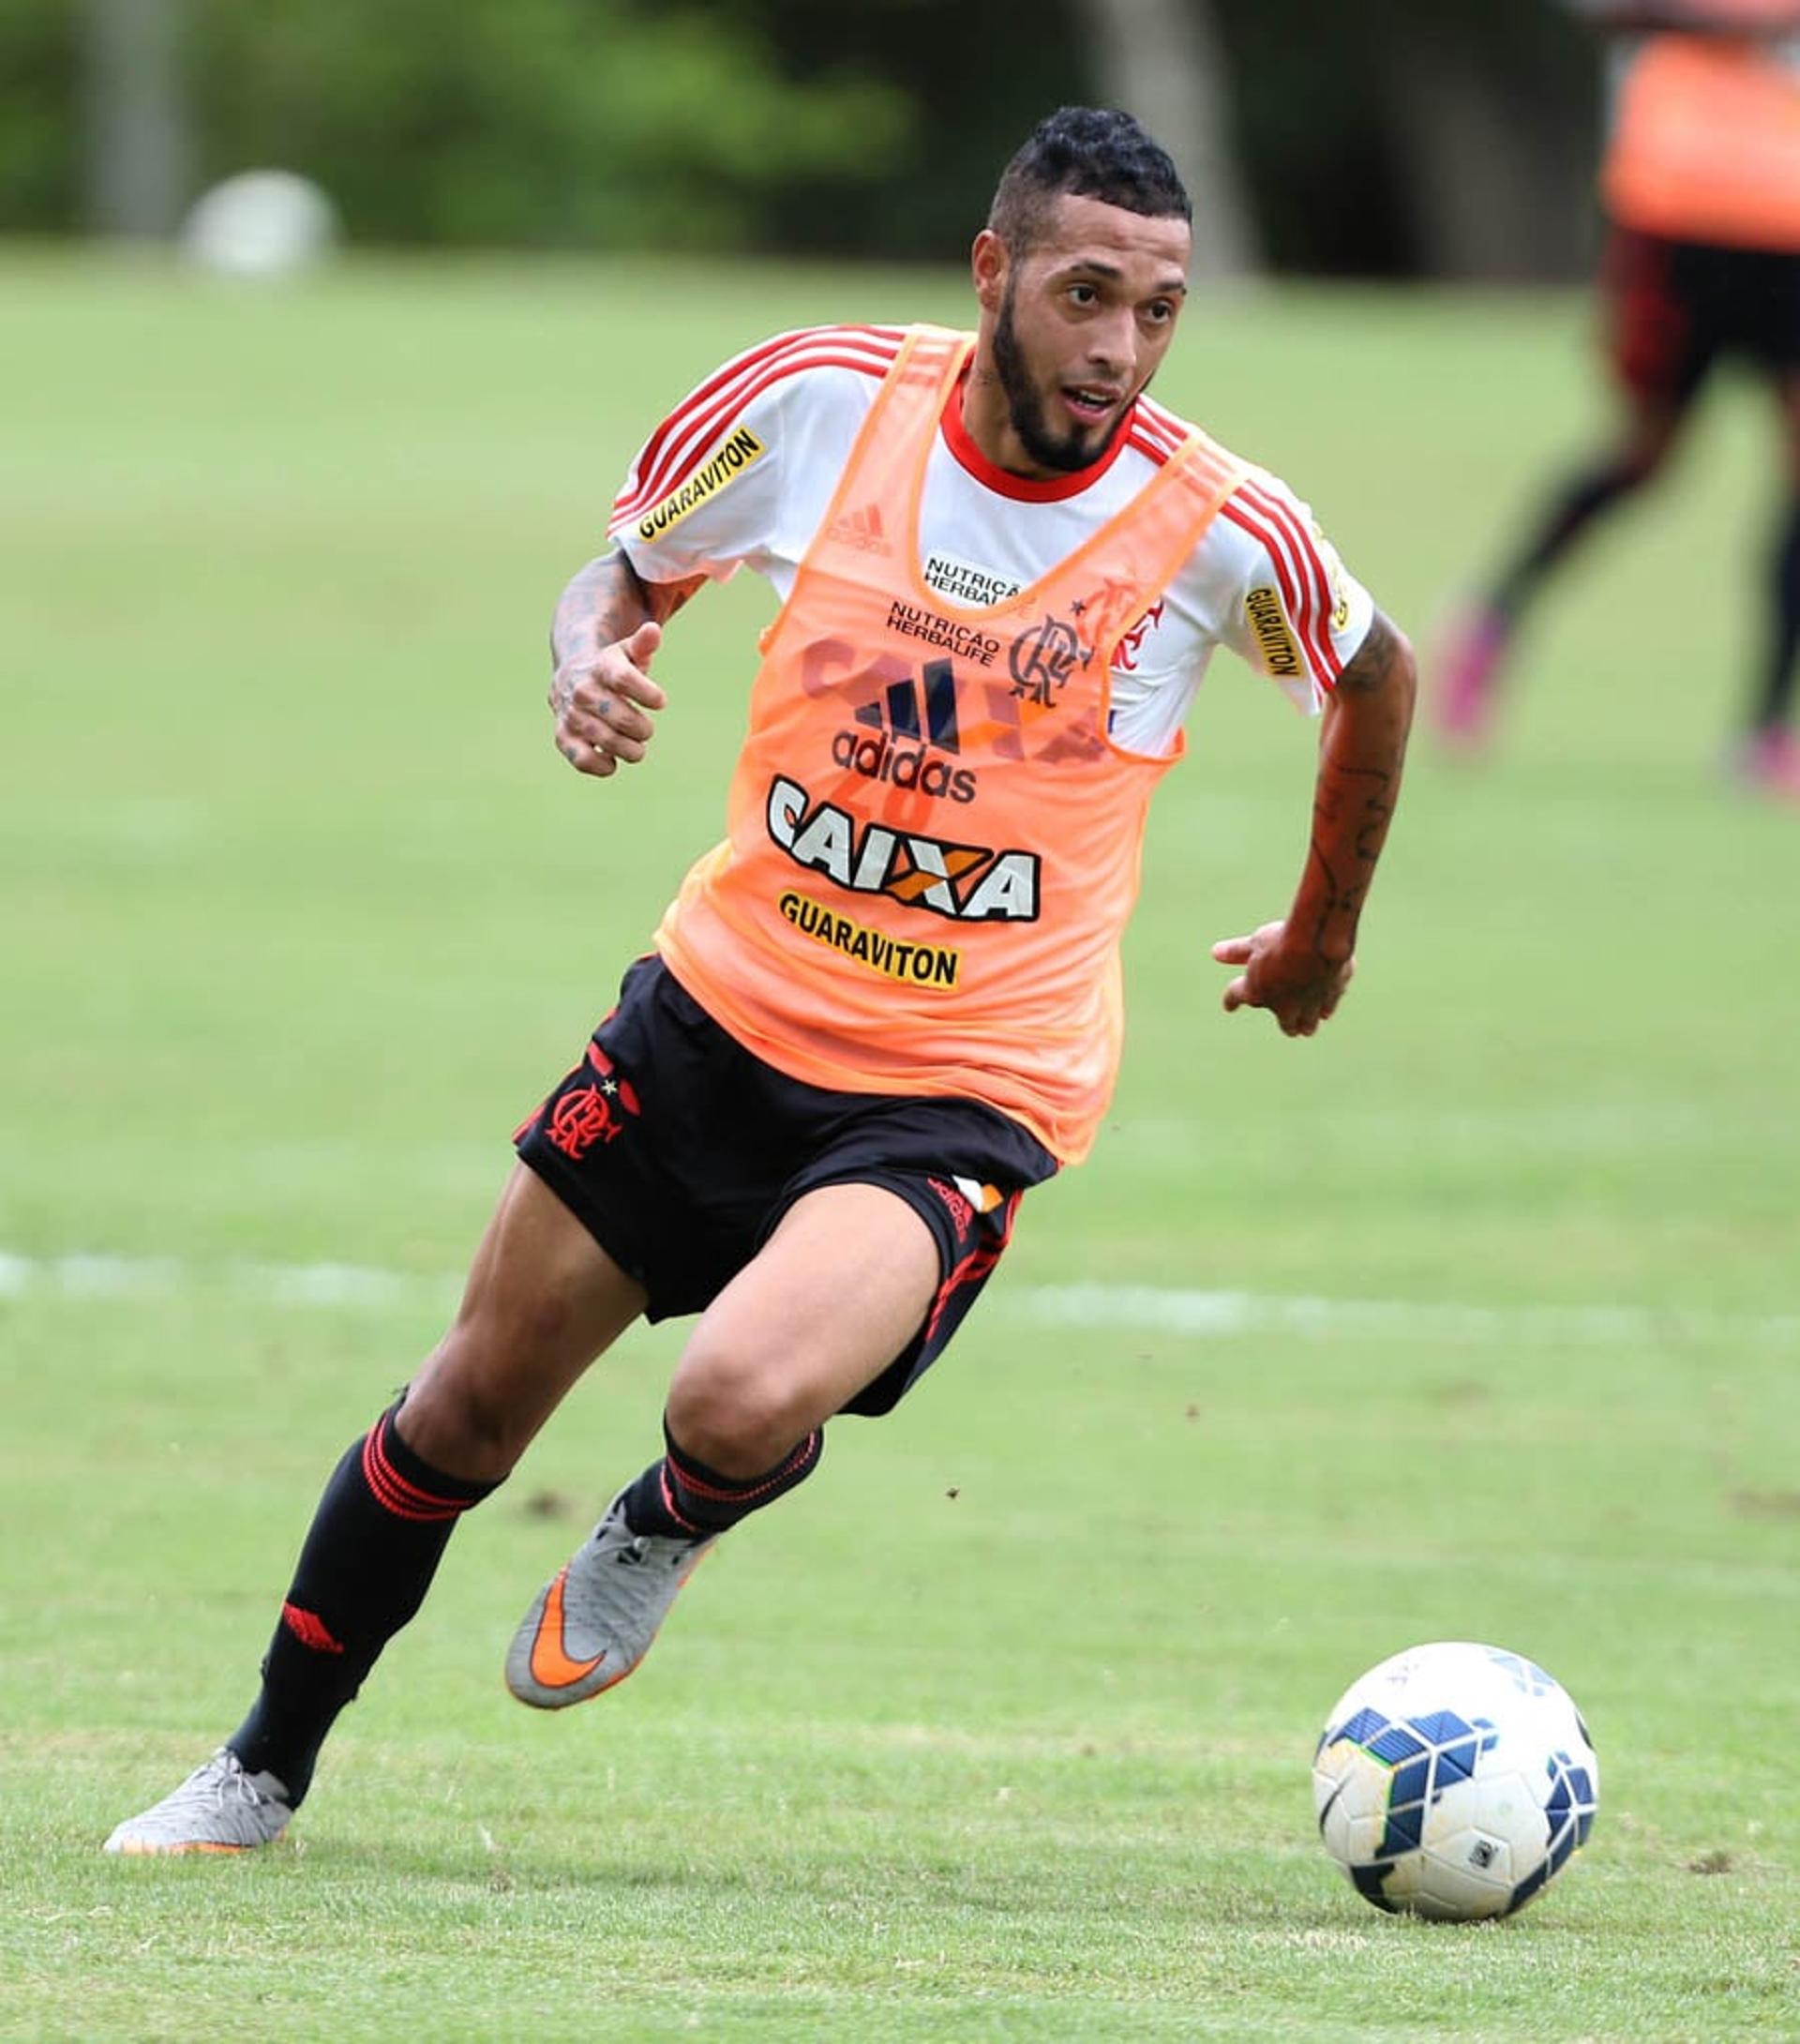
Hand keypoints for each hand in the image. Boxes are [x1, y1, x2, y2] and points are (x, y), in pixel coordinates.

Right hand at [549, 619, 667, 777]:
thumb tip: (653, 630)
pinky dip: (603, 766)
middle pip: (620, 716)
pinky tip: (613, 761)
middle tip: (646, 730)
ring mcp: (571, 714)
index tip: (660, 702)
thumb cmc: (611, 668)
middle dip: (643, 729)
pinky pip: (583, 759)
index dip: (647, 693)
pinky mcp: (563, 737)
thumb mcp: (628, 652)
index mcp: (601, 667)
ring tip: (636, 748)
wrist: (570, 678)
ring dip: (630, 750)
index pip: (625, 679)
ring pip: (606, 740)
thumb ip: (643, 644)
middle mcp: (583, 690)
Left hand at [1211, 920, 1353, 1037]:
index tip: (1229, 1006)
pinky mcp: (1333, 997)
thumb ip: (1237, 951)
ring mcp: (1309, 1006)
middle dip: (1285, 1023)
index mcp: (1255, 992)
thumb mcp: (1257, 941)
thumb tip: (1215, 953)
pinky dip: (1325, 1005)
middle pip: (1285, 1024)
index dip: (1231, 1000)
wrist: (1319, 941)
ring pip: (1307, 1025)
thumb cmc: (1283, 940)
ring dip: (1306, 1024)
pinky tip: (1325, 1004)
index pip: (1236, 997)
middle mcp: (1283, 1007)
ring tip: (1306, 1027)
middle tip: (1287, 1024)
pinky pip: (1327, 1007)